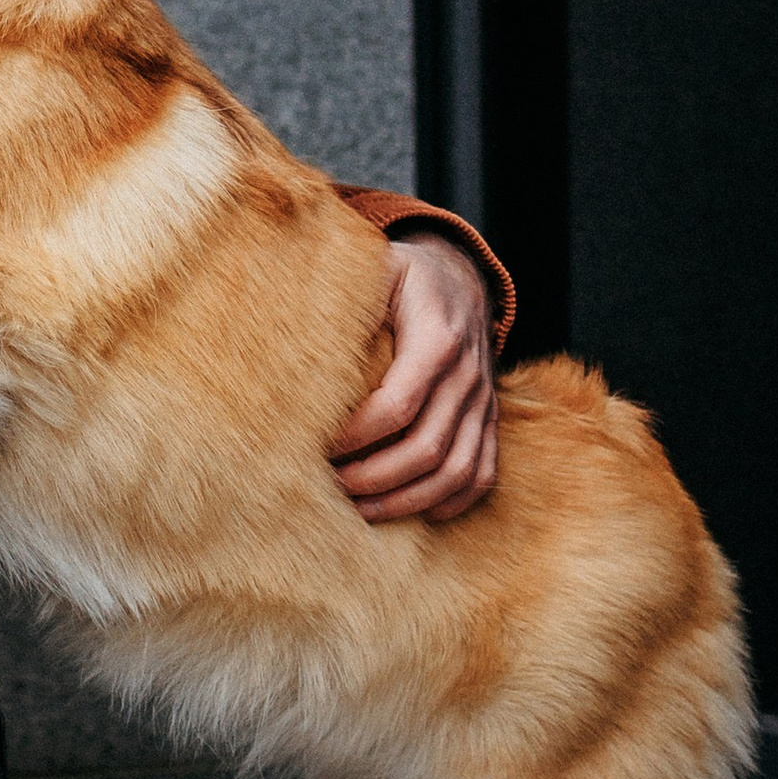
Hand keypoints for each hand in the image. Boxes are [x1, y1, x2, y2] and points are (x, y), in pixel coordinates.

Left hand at [331, 235, 498, 524]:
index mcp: (437, 338)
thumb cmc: (401, 277)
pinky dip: (448, 502)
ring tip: (359, 510)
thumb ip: (342, 296)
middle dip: (373, 478)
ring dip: (406, 500)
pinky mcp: (490, 419)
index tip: (317, 448)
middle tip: (329, 488)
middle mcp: (468, 375)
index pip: (397, 405)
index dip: (355, 436)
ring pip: (456, 471)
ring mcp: (484, 402)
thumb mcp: (374, 268)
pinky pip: (482, 474)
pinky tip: (410, 510)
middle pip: (426, 448)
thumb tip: (287, 333)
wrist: (459, 276)